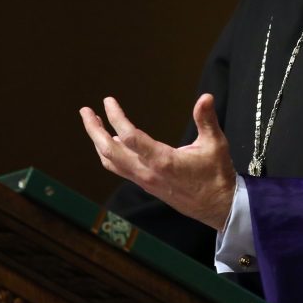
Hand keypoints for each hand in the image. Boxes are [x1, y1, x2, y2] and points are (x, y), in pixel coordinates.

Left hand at [79, 94, 235, 230]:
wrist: (217, 206)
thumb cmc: (216, 174)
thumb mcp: (215, 144)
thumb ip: (207, 120)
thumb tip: (205, 96)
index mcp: (163, 161)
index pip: (130, 137)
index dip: (116, 117)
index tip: (108, 101)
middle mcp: (148, 172)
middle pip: (110, 152)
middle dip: (94, 130)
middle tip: (85, 111)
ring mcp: (144, 180)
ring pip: (111, 162)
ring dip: (98, 142)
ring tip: (93, 122)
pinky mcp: (146, 184)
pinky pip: (119, 169)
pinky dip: (109, 153)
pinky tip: (111, 141)